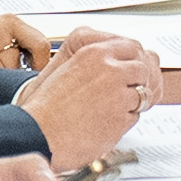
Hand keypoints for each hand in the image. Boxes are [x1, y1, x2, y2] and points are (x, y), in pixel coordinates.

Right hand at [18, 31, 158, 164]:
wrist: (37, 133)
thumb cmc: (48, 107)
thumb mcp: (70, 69)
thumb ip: (98, 62)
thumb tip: (124, 63)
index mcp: (95, 54)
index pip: (133, 47)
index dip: (135, 59)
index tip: (132, 69)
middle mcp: (110, 71)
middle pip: (143, 70)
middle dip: (138, 82)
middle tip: (125, 93)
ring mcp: (118, 95)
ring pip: (143, 94)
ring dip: (131, 103)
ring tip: (109, 110)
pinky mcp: (121, 118)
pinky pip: (134, 116)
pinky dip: (124, 121)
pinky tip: (104, 123)